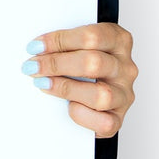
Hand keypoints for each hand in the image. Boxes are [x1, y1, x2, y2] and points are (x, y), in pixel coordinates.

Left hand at [22, 23, 136, 137]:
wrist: (92, 91)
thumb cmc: (82, 62)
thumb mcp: (77, 44)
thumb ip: (64, 44)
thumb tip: (36, 49)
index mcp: (118, 40)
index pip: (92, 36)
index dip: (60, 40)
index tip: (36, 46)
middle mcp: (126, 67)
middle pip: (94, 63)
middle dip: (57, 64)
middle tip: (32, 66)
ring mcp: (124, 94)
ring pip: (100, 94)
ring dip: (65, 88)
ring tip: (43, 84)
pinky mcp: (118, 119)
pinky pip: (103, 122)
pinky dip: (82, 115)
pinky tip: (67, 106)